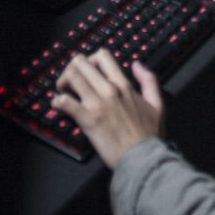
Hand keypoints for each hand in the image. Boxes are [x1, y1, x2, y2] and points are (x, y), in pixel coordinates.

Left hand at [52, 50, 162, 169]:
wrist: (142, 158)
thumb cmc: (149, 135)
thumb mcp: (157, 103)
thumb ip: (149, 80)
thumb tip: (137, 64)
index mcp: (123, 85)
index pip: (101, 56)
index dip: (90, 59)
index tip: (87, 72)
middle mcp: (109, 90)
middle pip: (80, 63)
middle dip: (71, 69)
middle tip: (70, 82)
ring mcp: (97, 103)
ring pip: (71, 76)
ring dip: (62, 82)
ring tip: (62, 92)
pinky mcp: (87, 119)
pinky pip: (65, 102)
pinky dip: (57, 102)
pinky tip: (59, 107)